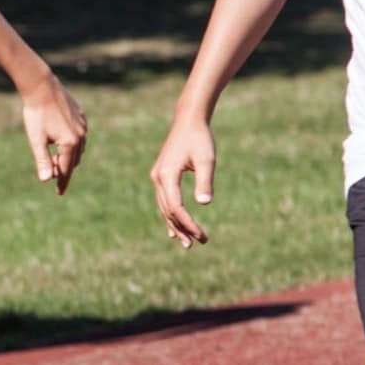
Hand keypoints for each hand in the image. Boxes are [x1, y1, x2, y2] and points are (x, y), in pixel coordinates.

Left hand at [20, 74, 87, 192]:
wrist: (42, 86)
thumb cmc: (36, 114)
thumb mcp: (36, 140)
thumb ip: (42, 160)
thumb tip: (46, 180)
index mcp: (70, 143)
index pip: (66, 169)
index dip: (61, 182)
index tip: (59, 193)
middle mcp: (80, 135)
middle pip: (73, 160)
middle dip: (62, 167)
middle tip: (49, 169)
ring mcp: (83, 126)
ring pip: (78, 149)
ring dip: (68, 156)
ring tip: (53, 156)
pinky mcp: (81, 117)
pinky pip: (80, 136)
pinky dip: (72, 144)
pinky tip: (61, 141)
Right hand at [148, 113, 215, 245]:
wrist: (189, 120)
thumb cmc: (200, 138)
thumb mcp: (206, 160)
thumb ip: (204, 181)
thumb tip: (205, 204)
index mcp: (167, 175)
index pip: (176, 207)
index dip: (188, 223)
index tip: (202, 235)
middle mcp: (158, 178)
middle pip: (168, 211)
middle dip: (182, 229)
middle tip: (196, 244)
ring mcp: (158, 177)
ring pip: (165, 208)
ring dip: (175, 225)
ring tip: (187, 242)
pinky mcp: (162, 176)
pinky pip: (164, 201)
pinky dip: (170, 216)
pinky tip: (174, 230)